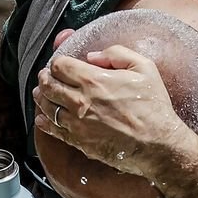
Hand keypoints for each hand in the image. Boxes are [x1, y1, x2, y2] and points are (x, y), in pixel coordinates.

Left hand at [32, 46, 189, 178]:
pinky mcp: (78, 141)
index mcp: (94, 80)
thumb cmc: (153, 106)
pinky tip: (42, 118)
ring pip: (48, 107)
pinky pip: (53, 130)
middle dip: (45, 78)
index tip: (58, 64)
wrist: (157, 144)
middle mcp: (81, 101)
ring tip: (41, 93)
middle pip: (49, 86)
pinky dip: (44, 122)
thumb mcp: (144, 68)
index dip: (57, 63)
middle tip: (45, 77)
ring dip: (41, 98)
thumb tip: (92, 56)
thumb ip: (116, 54)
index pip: (61, 67)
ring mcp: (77, 123)